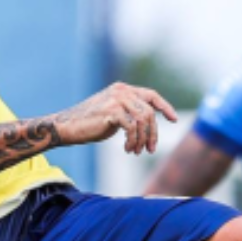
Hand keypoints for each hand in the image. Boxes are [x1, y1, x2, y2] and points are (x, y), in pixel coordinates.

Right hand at [54, 82, 177, 154]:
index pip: (151, 95)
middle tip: (149, 149)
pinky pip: (132, 128)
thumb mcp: (114, 114)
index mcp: (123, 89)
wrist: (67, 127)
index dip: (164, 107)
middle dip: (152, 133)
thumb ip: (130, 113)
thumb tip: (149, 123)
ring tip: (135, 151)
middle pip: (149, 112)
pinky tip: (127, 149)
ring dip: (142, 139)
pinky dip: (133, 141)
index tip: (174, 120)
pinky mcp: (111, 111)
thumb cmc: (90, 124)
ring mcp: (116, 99)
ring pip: (143, 120)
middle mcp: (121, 90)